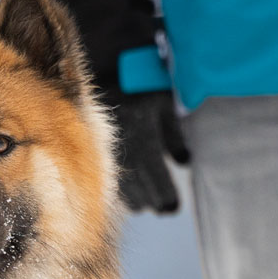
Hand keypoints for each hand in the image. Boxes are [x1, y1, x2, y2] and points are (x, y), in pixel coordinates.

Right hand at [106, 90, 190, 213]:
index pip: (159, 186)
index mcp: (145, 143)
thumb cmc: (140, 83)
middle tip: (162, 206)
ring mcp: (107, 157)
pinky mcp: (94, 154)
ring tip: (146, 200)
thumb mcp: (164, 104)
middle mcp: (125, 155)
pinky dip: (121, 189)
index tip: (172, 207)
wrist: (102, 70)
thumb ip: (174, 136)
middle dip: (153, 202)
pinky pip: (109, 182)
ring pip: (122, 193)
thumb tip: (183, 162)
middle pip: (141, 197)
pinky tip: (127, 189)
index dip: (167, 201)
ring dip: (137, 199)